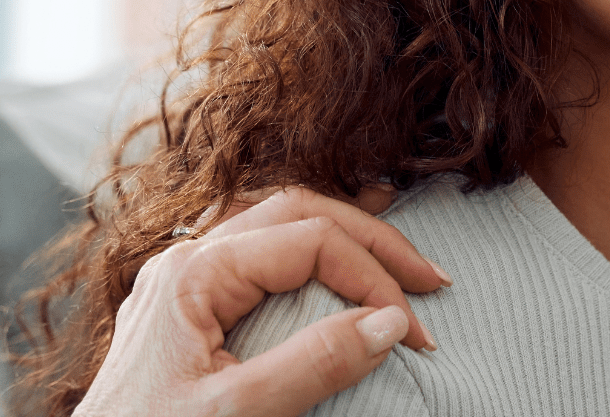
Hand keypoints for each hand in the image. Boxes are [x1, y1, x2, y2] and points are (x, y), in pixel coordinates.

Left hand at [72, 188, 450, 416]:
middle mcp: (185, 262)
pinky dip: (303, 256)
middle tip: (428, 276)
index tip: (413, 333)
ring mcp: (181, 283)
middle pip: (295, 212)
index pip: (309, 242)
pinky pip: (254, 256)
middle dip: (368, 238)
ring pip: (273, 224)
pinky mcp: (184, 311)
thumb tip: (389, 321)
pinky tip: (327, 268)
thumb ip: (313, 364)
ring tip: (389, 247)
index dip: (372, 278)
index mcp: (193, 274)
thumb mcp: (235, 413)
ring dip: (338, 235)